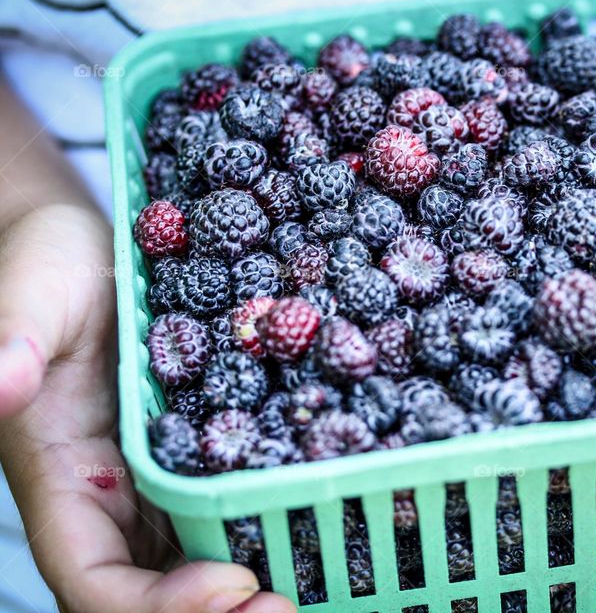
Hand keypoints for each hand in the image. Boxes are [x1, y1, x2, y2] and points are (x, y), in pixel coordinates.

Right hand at [0, 205, 294, 612]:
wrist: (92, 250)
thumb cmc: (47, 267)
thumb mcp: (30, 293)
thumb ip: (12, 337)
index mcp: (63, 482)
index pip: (97, 580)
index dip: (159, 605)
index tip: (234, 582)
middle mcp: (115, 501)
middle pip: (158, 593)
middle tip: (292, 608)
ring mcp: (162, 484)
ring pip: (202, 562)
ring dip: (258, 584)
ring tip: (324, 587)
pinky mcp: (203, 454)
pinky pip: (235, 505)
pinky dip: (276, 528)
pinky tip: (332, 523)